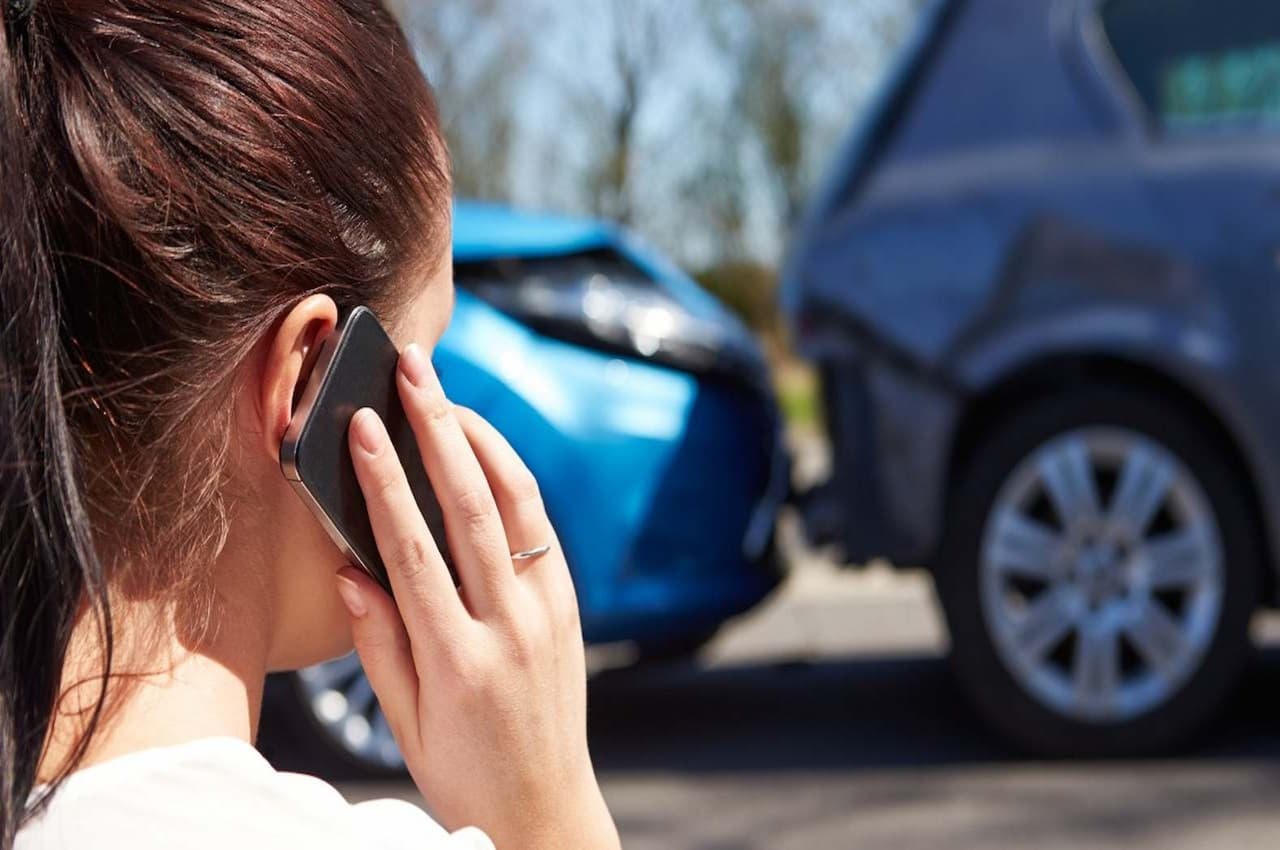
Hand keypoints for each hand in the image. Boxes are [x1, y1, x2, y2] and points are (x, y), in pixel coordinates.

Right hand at [333, 343, 619, 849]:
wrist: (547, 809)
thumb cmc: (464, 773)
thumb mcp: (406, 726)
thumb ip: (380, 645)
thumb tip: (353, 569)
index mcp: (458, 660)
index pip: (414, 551)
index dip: (384, 481)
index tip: (360, 426)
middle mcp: (510, 626)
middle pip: (472, 507)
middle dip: (437, 429)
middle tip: (413, 370)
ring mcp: (547, 612)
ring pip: (517, 505)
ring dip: (482, 439)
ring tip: (447, 393)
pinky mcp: (568, 606)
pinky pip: (540, 528)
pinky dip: (513, 479)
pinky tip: (485, 449)